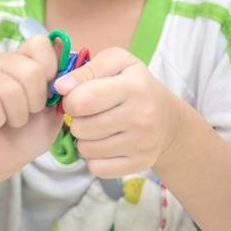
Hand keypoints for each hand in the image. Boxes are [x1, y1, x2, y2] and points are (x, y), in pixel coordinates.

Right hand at [0, 34, 65, 188]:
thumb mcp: (54, 111)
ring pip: (9, 89)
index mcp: (24, 59)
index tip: (46, 96)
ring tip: (10, 122)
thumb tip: (69, 58)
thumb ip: (63, 87)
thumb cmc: (28, 134)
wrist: (1, 161)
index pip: (40, 44)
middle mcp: (1, 61)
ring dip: (16, 116)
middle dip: (35, 102)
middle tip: (27, 115)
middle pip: (30, 70)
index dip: (50, 71)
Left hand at [53, 47, 183, 178]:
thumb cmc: (136, 85)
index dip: (70, 100)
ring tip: (97, 128)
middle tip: (89, 115)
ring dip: (84, 140)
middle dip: (77, 120)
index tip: (77, 98)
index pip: (83, 101)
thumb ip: (87, 69)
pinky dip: (94, 158)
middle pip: (81, 128)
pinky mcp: (140, 164)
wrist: (169, 119)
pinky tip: (104, 145)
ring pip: (86, 150)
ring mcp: (142, 144)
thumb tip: (60, 87)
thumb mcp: (118, 63)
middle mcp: (140, 117)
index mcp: (133, 87)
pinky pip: (97, 168)